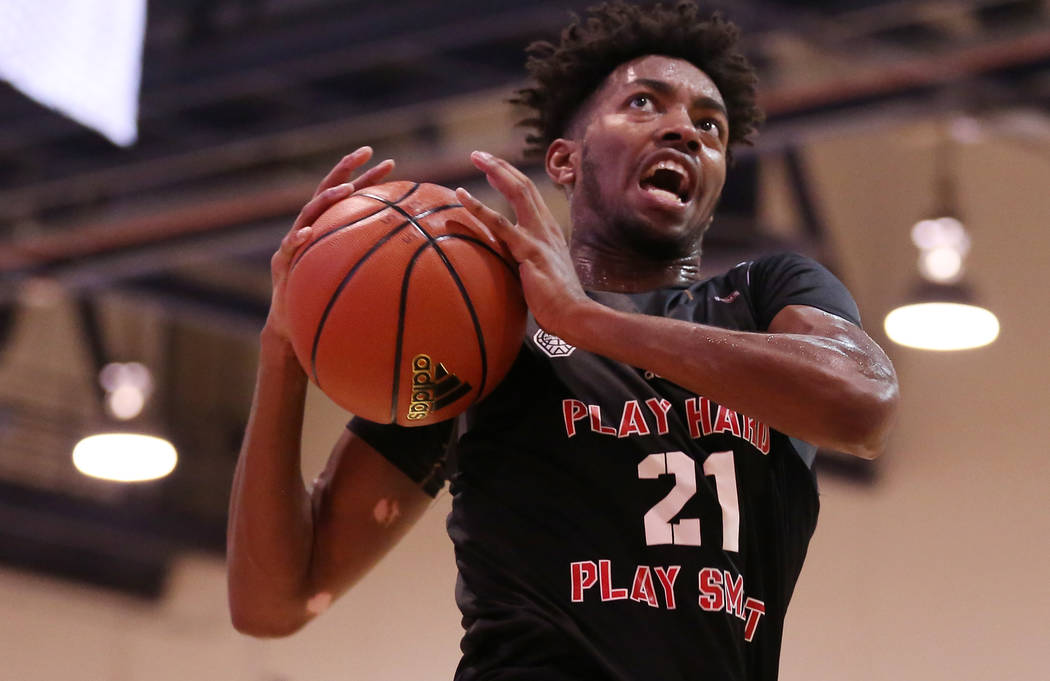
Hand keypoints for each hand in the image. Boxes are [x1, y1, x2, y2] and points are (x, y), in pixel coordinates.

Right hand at [264, 146, 394, 344]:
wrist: (294, 325)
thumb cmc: (329, 301)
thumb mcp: (358, 281)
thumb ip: (378, 266)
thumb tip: (422, 265)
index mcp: (329, 228)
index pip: (350, 196)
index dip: (367, 177)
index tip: (390, 161)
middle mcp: (310, 228)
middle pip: (328, 191)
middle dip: (347, 168)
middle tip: (367, 151)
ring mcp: (294, 243)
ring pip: (308, 213)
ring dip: (327, 200)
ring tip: (345, 190)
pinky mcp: (281, 264)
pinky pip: (288, 249)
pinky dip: (297, 239)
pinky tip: (308, 233)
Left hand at [456, 151, 591, 339]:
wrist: (574, 316)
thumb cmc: (557, 303)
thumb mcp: (541, 275)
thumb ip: (527, 263)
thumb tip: (510, 265)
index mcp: (549, 232)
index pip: (530, 195)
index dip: (511, 178)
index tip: (493, 168)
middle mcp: (546, 228)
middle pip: (524, 185)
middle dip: (501, 166)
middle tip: (478, 154)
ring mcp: (539, 236)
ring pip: (518, 192)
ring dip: (496, 171)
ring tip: (476, 157)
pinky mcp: (528, 250)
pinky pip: (500, 224)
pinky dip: (479, 207)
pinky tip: (462, 196)